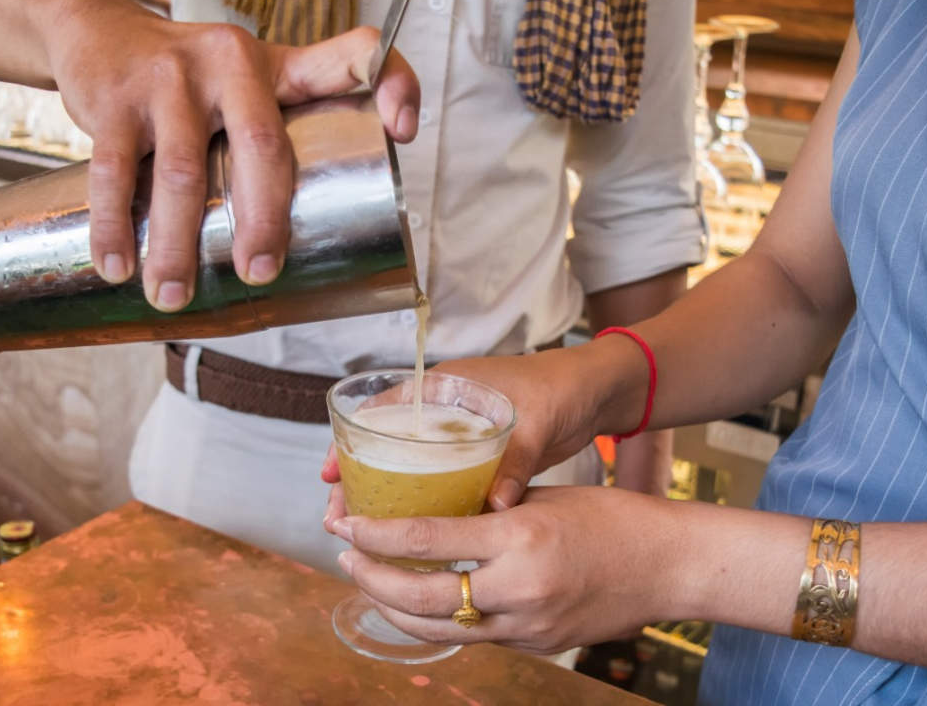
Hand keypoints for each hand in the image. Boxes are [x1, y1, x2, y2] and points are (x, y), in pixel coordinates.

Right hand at [46, 3, 419, 309]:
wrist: (99, 33)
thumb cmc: (194, 80)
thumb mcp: (254, 87)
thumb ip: (294, 141)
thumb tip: (338, 232)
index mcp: (278, 67)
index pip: (350, 57)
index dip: (391, 82)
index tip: (403, 130)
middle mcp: (231, 63)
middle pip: (262, 146)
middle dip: (263, 219)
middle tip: (259, 273)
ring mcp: (170, 78)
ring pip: (180, 171)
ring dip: (177, 245)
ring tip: (173, 297)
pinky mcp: (115, 97)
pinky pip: (113, 169)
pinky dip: (114, 226)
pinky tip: (118, 266)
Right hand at [320, 348, 605, 508]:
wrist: (597, 393)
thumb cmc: (562, 389)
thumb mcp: (536, 422)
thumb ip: (515, 462)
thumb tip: (497, 506)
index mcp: (447, 388)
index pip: (382, 410)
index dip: (349, 440)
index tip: (329, 471)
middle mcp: (444, 412)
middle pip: (386, 447)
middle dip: (357, 480)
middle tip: (336, 518)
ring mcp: (458, 438)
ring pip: (407, 470)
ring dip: (385, 500)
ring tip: (361, 536)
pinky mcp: (477, 461)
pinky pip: (437, 485)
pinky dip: (421, 507)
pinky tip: (409, 538)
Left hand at [325, 486, 690, 653]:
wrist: (667, 566)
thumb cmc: (612, 519)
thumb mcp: (545, 498)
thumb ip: (491, 510)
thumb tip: (438, 513)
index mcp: (518, 537)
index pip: (427, 539)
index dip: (377, 534)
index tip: (346, 523)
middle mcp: (518, 588)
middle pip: (420, 597)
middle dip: (372, 579)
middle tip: (345, 558)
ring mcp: (527, 626)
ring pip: (440, 630)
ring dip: (397, 609)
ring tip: (372, 584)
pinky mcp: (536, 646)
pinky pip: (476, 636)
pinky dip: (443, 620)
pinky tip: (424, 602)